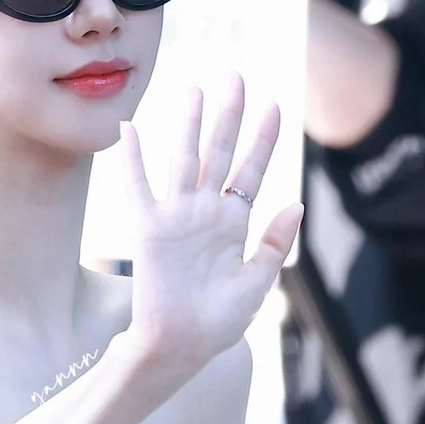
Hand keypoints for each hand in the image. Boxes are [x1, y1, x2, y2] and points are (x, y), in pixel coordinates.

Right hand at [120, 75, 302, 374]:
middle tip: (235, 75)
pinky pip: (137, 187)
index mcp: (233, 224)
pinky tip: (129, 129)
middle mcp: (204, 213)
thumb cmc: (216, 323)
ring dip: (188, 124)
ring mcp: (176, 217)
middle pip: (219, 153)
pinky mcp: (148, 229)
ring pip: (184, 159)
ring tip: (194, 88)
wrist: (178, 347)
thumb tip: (295, 202)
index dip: (263, 138)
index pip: (251, 171)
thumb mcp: (258, 283)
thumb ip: (275, 243)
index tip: (275, 104)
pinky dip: (131, 159)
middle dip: (229, 115)